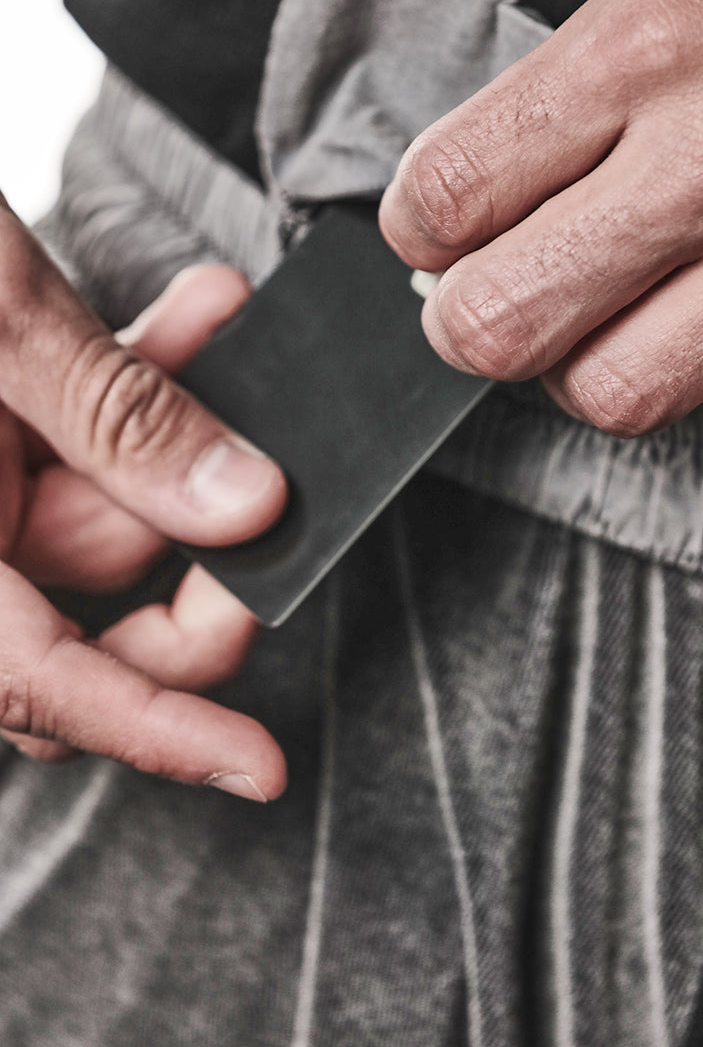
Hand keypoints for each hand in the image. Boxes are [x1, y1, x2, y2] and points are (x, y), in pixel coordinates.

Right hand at [0, 197, 287, 799]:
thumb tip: (246, 506)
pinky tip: (198, 319)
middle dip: (194, 545)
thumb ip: (116, 417)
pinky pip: (83, 445)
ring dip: (179, 433)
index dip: (159, 734)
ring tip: (227, 334)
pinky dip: (141, 385)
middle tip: (276, 489)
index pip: (43, 684)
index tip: (259, 767)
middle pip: (92, 614)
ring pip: (104, 516)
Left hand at [380, 0, 702, 481]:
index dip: (419, 230)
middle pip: (502, 326)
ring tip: (635, 316)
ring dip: (601, 367)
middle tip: (502, 298)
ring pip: (614, 395)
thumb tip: (459, 220)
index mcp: (645, 52)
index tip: (439, 234)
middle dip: (476, 324)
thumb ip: (562, 104)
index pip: (446, 195)